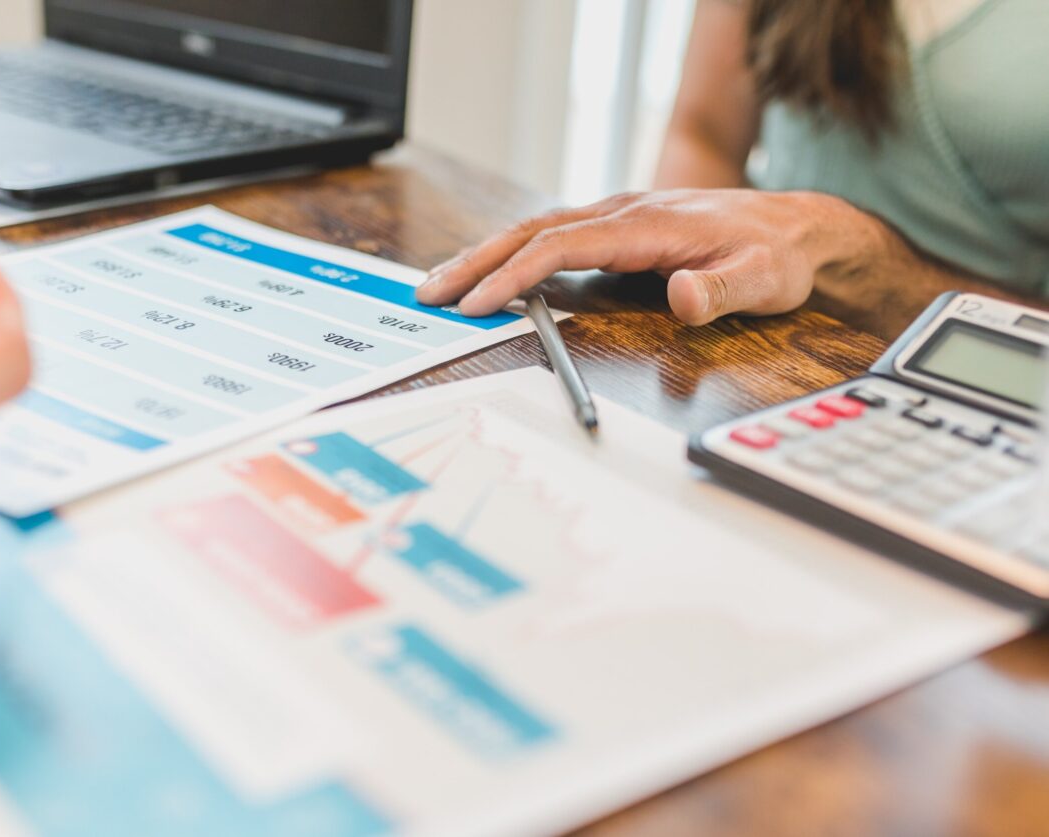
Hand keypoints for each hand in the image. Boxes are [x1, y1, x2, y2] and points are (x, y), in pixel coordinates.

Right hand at [416, 189, 885, 324]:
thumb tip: (682, 297)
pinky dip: (513, 252)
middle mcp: (623, 212)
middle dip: (477, 261)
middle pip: (532, 231)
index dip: (515, 274)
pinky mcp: (618, 227)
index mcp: (646, 225)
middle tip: (431, 291)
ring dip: (486, 255)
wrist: (798, 226)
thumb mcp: (762, 279)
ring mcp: (618, 216)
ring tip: (443, 283)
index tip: (478, 301)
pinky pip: (552, 235)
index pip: (562, 245)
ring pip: (535, 229)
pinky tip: (494, 272)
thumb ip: (721, 291)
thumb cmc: (778, 255)